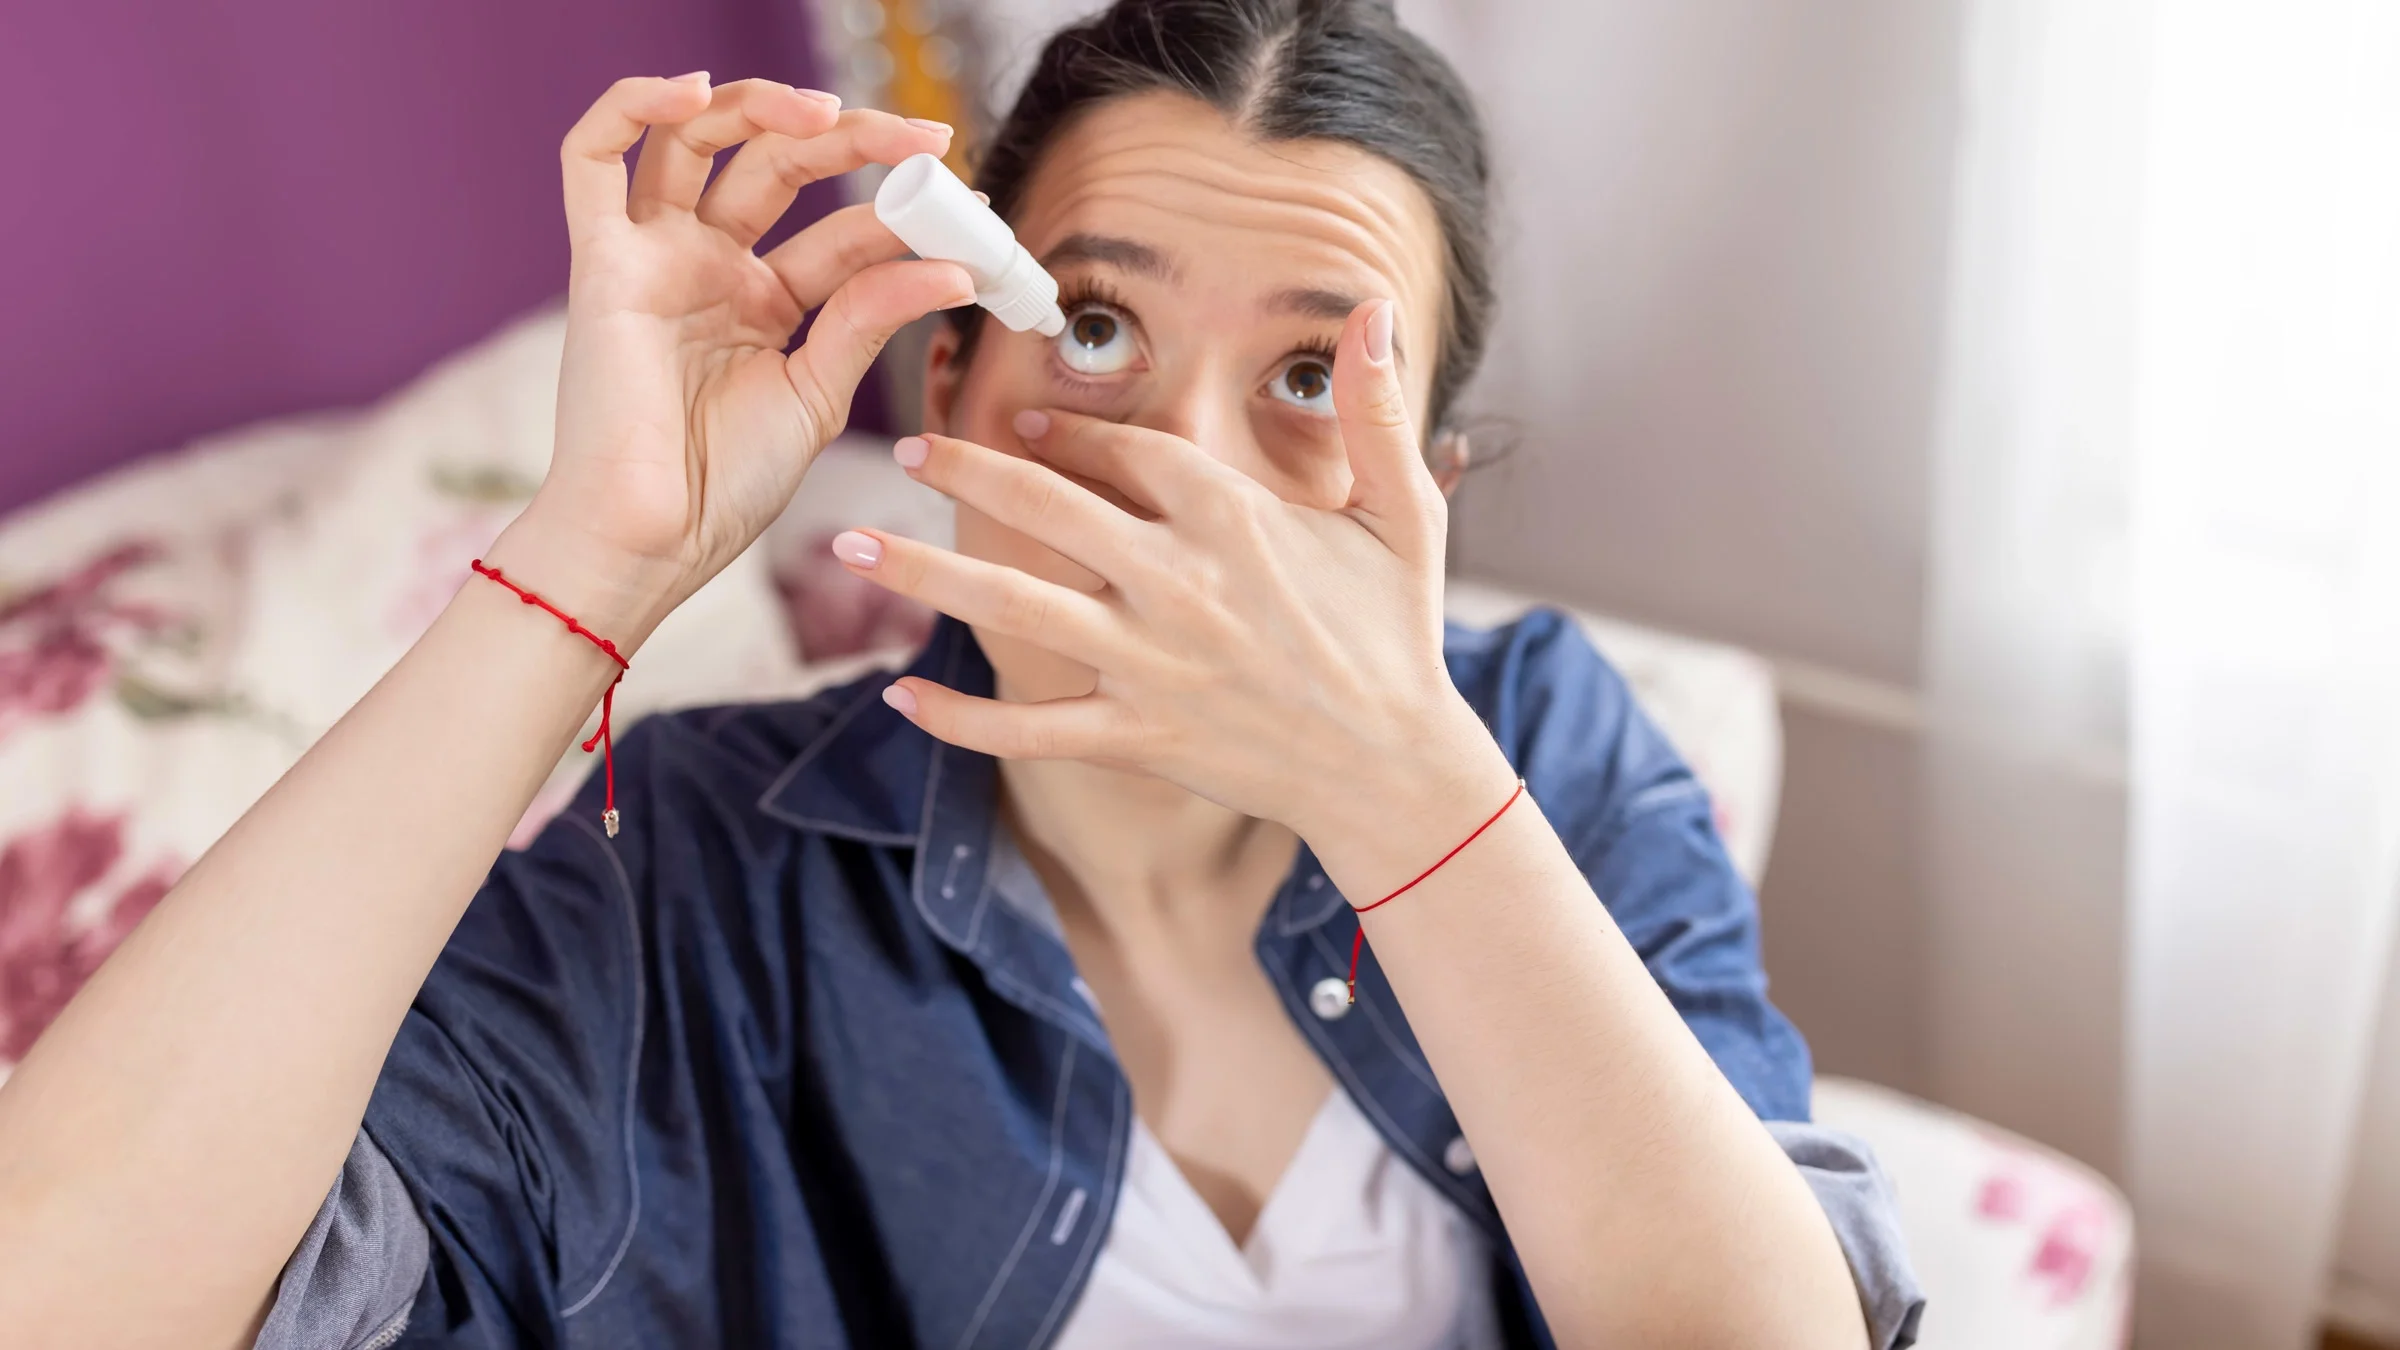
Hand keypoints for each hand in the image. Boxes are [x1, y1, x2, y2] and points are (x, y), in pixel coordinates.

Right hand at [498, 74, 974, 641]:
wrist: (651, 541)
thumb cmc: (722, 487)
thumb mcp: (817, 393)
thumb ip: (868, 319)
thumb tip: (950, 268)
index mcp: (760, 303)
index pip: (839, 231)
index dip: (900, 214)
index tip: (971, 213)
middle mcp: (704, 267)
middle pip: (775, 165)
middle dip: (852, 140)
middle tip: (924, 139)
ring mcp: (651, 259)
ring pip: (693, 140)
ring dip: (760, 107)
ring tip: (829, 113)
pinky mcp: (599, 263)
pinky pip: (590, 158)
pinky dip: (633, 106)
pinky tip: (695, 91)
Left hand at [836, 299, 1515, 851]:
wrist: (1393, 769)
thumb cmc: (1398, 636)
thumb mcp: (1405, 511)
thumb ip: (1375, 409)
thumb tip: (1373, 307)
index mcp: (1234, 518)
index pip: (1130, 452)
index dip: (1072, 430)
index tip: (1027, 416)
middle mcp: (1178, 582)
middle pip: (1046, 508)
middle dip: (967, 471)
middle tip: (908, 450)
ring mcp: (1149, 664)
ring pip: (1012, 608)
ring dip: (922, 573)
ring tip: (846, 546)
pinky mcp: (1135, 737)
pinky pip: (1028, 728)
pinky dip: (960, 717)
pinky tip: (900, 696)